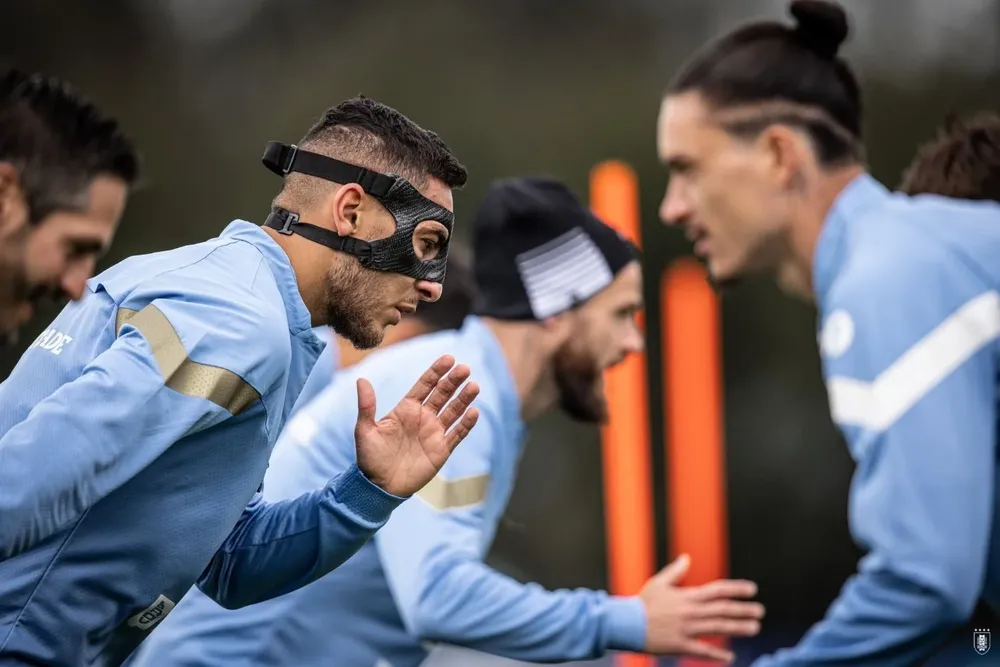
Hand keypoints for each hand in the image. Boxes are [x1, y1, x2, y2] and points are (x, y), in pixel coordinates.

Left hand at [354, 355, 479, 496]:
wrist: (379, 487)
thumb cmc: (370, 458)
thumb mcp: (365, 430)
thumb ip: (366, 406)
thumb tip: (361, 380)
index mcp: (406, 409)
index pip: (425, 385)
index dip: (436, 371)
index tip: (448, 358)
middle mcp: (423, 417)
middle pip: (442, 394)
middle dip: (453, 381)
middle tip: (465, 369)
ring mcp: (434, 433)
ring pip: (453, 411)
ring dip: (464, 399)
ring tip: (474, 386)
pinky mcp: (442, 450)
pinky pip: (457, 434)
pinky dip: (466, 424)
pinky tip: (474, 412)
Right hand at [640, 554, 764, 662]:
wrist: (627, 623)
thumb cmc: (642, 602)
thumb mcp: (658, 582)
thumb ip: (675, 571)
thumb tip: (687, 557)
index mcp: (687, 596)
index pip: (718, 590)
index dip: (736, 589)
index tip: (752, 589)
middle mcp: (690, 611)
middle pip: (723, 609)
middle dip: (743, 609)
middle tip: (760, 611)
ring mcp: (687, 629)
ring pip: (718, 628)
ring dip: (738, 628)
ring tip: (755, 628)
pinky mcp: (680, 645)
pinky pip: (703, 651)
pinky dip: (717, 655)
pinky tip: (730, 657)